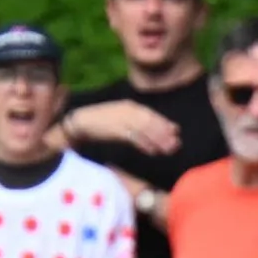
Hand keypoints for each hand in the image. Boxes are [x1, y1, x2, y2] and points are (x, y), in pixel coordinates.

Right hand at [64, 99, 182, 157]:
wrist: (81, 121)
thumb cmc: (101, 122)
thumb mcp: (120, 118)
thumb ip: (136, 122)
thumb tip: (153, 132)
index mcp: (130, 106)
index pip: (151, 114)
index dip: (164, 123)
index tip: (176, 131)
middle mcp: (128, 110)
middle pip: (151, 122)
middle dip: (164, 133)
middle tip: (176, 144)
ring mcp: (122, 120)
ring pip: (145, 130)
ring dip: (158, 140)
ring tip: (168, 149)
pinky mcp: (116, 130)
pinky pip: (134, 138)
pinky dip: (144, 144)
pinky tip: (152, 151)